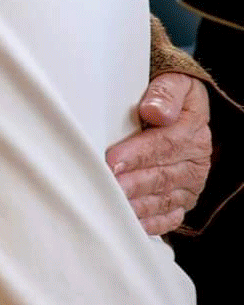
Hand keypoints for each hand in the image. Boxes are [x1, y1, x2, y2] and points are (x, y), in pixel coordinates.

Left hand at [105, 73, 211, 235]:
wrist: (182, 107)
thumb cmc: (168, 95)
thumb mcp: (174, 82)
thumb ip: (165, 92)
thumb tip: (155, 111)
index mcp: (193, 130)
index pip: (165, 144)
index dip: (138, 153)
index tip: (113, 159)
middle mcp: (196, 160)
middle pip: (163, 175)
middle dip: (134, 183)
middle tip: (109, 187)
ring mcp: (191, 183)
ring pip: (165, 198)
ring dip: (140, 205)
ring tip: (115, 207)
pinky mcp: (184, 198)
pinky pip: (171, 215)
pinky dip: (153, 222)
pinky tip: (134, 223)